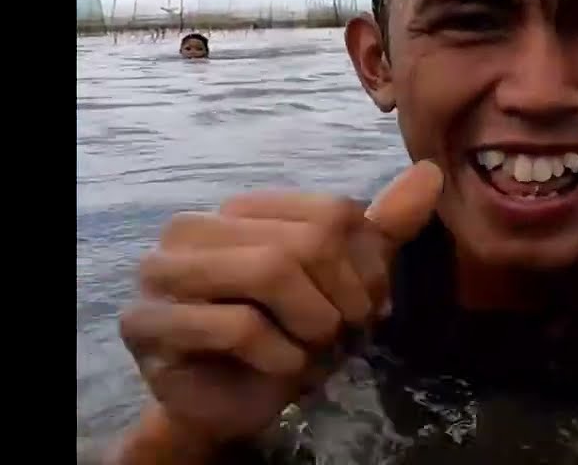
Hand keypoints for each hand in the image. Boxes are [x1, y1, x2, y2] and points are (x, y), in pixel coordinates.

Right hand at [117, 160, 442, 447]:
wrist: (232, 403)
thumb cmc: (286, 336)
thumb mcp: (345, 281)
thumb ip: (383, 229)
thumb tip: (431, 173)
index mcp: (241, 210)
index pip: (332, 214)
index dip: (366, 266)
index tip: (367, 305)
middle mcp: (194, 228)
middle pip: (304, 240)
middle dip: (343, 298)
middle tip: (344, 334)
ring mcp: (162, 273)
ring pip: (269, 270)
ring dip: (312, 323)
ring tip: (313, 349)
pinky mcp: (147, 324)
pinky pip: (236, 326)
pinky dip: (279, 355)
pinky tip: (281, 368)